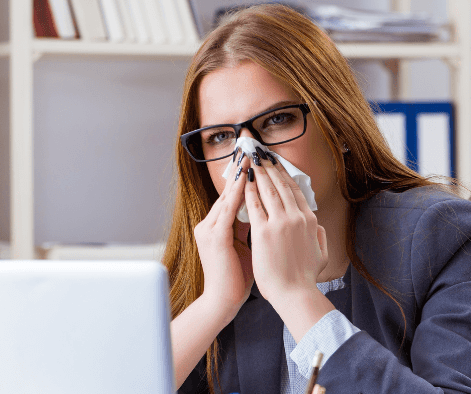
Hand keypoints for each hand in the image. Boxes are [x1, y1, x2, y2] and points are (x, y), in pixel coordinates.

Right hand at [194, 155, 253, 311]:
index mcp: (215, 227)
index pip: (232, 197)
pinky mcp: (215, 237)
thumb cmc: (235, 278)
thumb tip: (262, 214)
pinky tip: (247, 180)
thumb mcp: (243, 247)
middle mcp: (208, 224)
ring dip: (240, 176)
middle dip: (241, 170)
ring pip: (227, 196)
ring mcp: (209, 229)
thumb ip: (248, 229)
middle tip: (251, 149)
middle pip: (228, 192)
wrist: (223, 301)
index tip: (254, 161)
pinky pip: (228, 209)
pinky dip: (238, 193)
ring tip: (250, 157)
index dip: (243, 179)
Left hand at [242, 150, 329, 301]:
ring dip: (259, 173)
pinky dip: (249, 191)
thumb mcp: (321, 254)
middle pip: (282, 185)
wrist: (295, 294)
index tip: (276, 164)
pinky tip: (243, 181)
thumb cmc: (305, 278)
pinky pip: (254, 206)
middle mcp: (297, 218)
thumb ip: (319, 237)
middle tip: (261, 153)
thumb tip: (317, 226)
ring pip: (268, 191)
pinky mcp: (264, 232)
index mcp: (311, 221)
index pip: (296, 191)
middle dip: (270, 167)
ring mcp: (280, 223)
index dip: (285, 175)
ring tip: (251, 160)